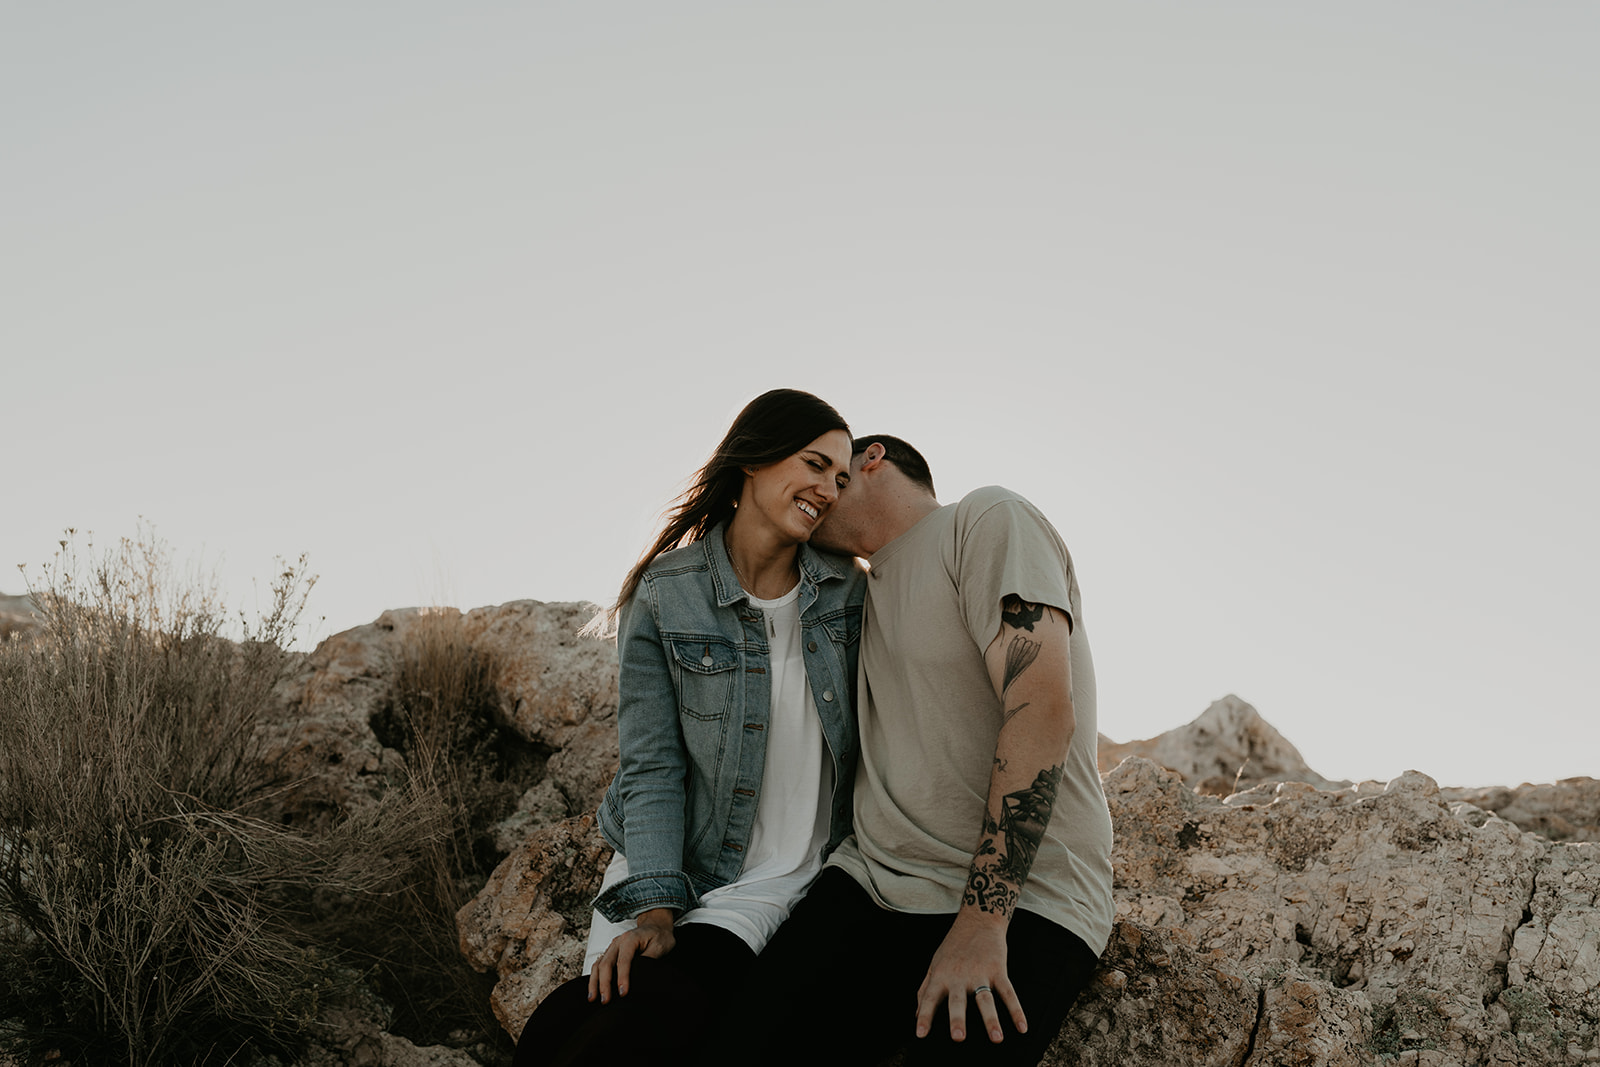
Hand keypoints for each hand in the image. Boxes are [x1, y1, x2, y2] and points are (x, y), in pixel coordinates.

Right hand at [588, 908, 676, 1003]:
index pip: (623, 961)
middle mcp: (617, 942)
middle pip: (606, 963)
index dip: (622, 978)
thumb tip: (640, 975)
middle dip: (604, 983)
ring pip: (598, 964)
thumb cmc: (660, 936)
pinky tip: (593, 990)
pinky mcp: (610, 952)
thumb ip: (650, 958)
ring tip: (593, 999)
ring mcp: (612, 947)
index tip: (623, 993)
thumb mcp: (661, 946)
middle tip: (606, 1000)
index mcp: (630, 939)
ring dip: (594, 982)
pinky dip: (594, 977)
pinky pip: (598, 965)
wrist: (656, 925)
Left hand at [914, 910, 1025, 1043]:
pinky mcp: (998, 970)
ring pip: (985, 999)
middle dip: (958, 1018)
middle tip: (958, 1037)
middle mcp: (959, 976)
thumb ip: (925, 990)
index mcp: (941, 975)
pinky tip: (1022, 1027)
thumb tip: (916, 1014)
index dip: (924, 1016)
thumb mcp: (935, 964)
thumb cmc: (953, 946)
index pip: (929, 998)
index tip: (920, 1034)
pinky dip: (1017, 1010)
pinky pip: (1008, 992)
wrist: (978, 920)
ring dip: (991, 1019)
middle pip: (958, 1000)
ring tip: (997, 1038)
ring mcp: (980, 973)